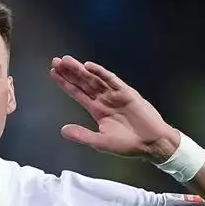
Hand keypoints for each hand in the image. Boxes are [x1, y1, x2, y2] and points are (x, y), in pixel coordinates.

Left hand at [50, 55, 179, 162]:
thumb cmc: (127, 144)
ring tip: (66, 61)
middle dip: (69, 72)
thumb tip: (62, 130)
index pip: (77, 93)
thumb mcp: (100, 142)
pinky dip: (101, 73)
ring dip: (81, 70)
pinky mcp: (127, 92)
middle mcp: (104, 99)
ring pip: (94, 79)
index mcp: (97, 109)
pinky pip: (112, 80)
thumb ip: (82, 135)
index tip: (53, 73)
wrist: (151, 143)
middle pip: (83, 82)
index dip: (65, 83)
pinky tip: (89, 66)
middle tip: (56, 61)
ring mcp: (115, 94)